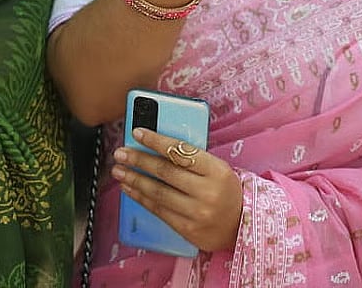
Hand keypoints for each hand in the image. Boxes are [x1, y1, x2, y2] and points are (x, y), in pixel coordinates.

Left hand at [111, 127, 242, 252]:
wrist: (243, 226)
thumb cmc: (225, 191)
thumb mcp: (217, 168)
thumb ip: (191, 157)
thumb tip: (155, 145)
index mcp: (217, 171)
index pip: (181, 151)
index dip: (156, 141)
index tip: (137, 133)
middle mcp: (208, 192)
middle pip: (165, 172)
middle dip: (138, 160)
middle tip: (121, 153)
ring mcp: (198, 213)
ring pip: (158, 192)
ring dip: (134, 179)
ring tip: (119, 170)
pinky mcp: (188, 229)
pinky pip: (159, 210)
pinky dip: (141, 198)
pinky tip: (129, 189)